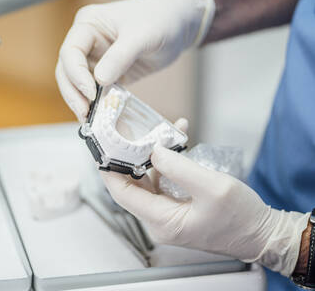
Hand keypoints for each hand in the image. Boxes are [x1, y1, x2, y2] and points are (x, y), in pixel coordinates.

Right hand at [55, 0, 214, 120]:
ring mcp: (95, 58)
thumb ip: (120, 56)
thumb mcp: (142, 35)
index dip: (76, 74)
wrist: (178, 23)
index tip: (90, 92)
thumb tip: (99, 79)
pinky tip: (98, 116)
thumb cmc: (160, 19)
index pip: (70, 52)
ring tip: (88, 119)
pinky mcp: (106, 73)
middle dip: (73, 92)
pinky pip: (94, 90)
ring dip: (80, 101)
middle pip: (66, 70)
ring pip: (76, 83)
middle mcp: (86, 40)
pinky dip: (94, 104)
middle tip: (84, 112)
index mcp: (88, 23)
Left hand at [101, 142, 309, 276]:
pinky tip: (174, 144)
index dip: (110, 170)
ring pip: (147, 182)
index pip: (122, 193)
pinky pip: (163, 184)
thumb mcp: (211, 186)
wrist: (264, 234)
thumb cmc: (242, 218)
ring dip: (150, 157)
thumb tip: (153, 150)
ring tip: (156, 132)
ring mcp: (168, 215)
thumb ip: (178, 167)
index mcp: (162, 221)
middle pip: (132, 186)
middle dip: (129, 157)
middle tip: (128, 133)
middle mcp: (160, 221)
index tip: (102, 148)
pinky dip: (166, 164)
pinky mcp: (177, 208)